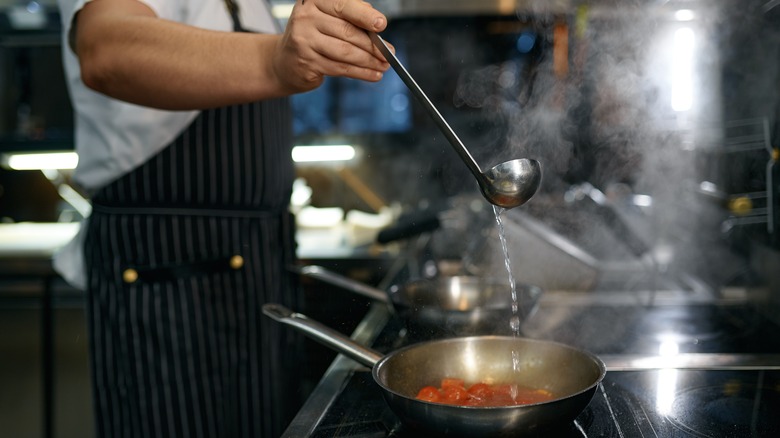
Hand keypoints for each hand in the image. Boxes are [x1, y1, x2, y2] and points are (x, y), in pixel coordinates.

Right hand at [273, 0, 391, 92]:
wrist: (284, 61)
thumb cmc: (313, 36)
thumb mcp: (328, 19)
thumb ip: (350, 17)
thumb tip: (378, 24)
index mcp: (314, 1)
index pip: (344, 6)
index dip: (365, 16)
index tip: (381, 24)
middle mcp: (305, 18)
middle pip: (347, 32)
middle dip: (373, 45)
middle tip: (389, 53)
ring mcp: (304, 41)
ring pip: (346, 52)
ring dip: (369, 61)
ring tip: (384, 66)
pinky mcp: (307, 62)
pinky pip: (340, 68)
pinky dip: (361, 73)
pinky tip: (373, 74)